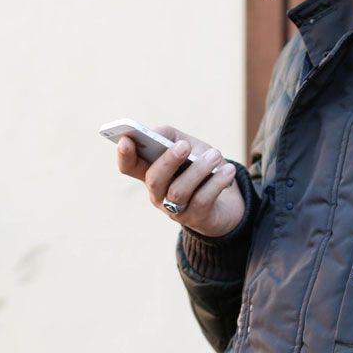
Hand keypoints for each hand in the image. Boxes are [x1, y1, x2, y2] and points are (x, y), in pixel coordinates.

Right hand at [114, 124, 246, 237]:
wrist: (227, 198)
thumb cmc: (200, 167)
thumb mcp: (187, 146)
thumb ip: (170, 136)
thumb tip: (157, 134)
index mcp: (151, 172)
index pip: (129, 166)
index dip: (124, 155)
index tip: (126, 139)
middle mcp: (158, 193)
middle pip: (154, 180)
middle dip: (168, 161)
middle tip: (184, 146)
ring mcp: (175, 210)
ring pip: (178, 192)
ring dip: (198, 171)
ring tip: (215, 156)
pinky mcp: (196, 219)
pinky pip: (202, 200)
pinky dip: (216, 183)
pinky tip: (227, 170)